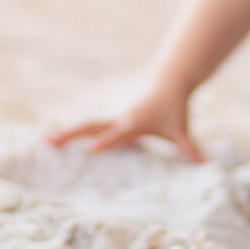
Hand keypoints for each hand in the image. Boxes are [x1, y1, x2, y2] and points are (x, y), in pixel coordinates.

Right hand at [48, 96, 204, 163]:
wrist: (167, 85)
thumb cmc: (174, 109)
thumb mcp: (181, 129)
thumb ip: (189, 147)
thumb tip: (204, 163)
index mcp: (134, 124)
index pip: (117, 135)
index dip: (105, 143)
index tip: (89, 151)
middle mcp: (119, 121)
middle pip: (91, 126)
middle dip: (71, 134)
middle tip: (49, 141)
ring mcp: (113, 120)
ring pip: (87, 126)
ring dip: (66, 133)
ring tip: (45, 140)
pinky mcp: (112, 122)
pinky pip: (90, 127)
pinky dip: (74, 132)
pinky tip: (59, 139)